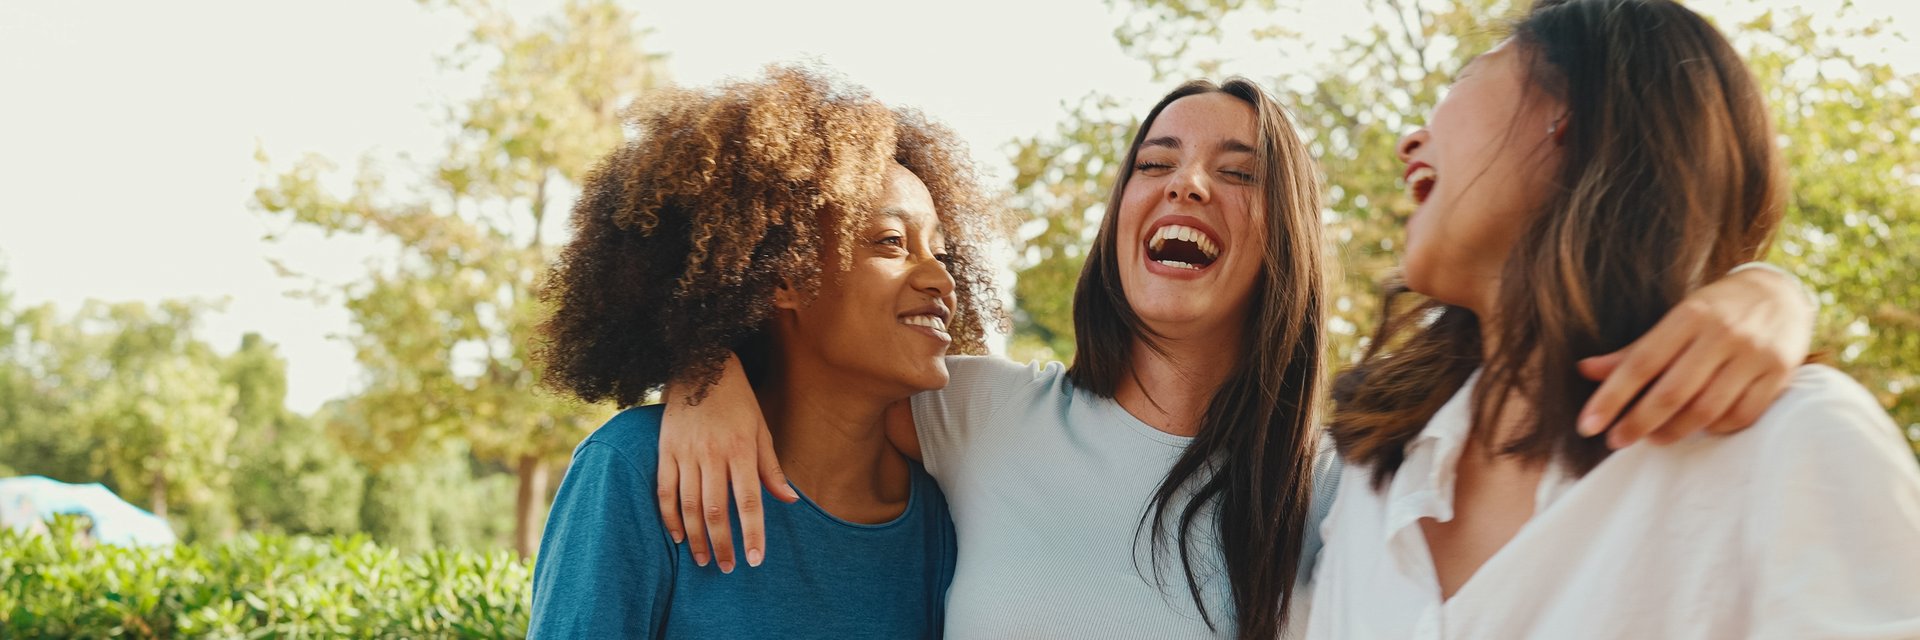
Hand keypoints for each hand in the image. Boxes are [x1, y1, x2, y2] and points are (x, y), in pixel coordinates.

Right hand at [657, 354, 798, 571]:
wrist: (700, 364)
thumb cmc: (737, 400)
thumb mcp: (761, 429)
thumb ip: (772, 468)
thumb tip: (790, 500)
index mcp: (741, 450)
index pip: (749, 501)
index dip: (753, 533)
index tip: (755, 560)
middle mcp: (712, 454)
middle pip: (717, 510)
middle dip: (723, 544)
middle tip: (729, 568)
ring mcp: (685, 453)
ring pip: (689, 505)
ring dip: (697, 537)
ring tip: (703, 560)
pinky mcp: (665, 450)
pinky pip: (664, 491)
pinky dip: (669, 517)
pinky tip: (677, 537)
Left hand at [1576, 266, 1813, 447]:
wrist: (1780, 293)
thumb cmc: (1715, 310)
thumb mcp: (1675, 319)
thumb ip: (1634, 350)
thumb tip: (1585, 370)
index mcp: (1689, 316)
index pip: (1641, 363)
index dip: (1611, 397)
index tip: (1588, 425)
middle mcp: (1722, 334)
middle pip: (1673, 392)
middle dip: (1638, 422)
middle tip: (1615, 441)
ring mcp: (1753, 355)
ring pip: (1707, 409)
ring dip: (1674, 431)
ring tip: (1653, 438)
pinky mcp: (1779, 374)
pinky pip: (1742, 415)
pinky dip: (1716, 428)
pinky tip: (1699, 429)